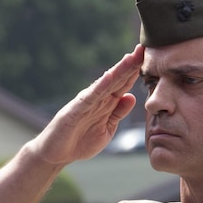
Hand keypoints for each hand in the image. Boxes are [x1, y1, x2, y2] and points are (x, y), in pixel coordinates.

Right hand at [28, 46, 141, 166]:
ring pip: (105, 84)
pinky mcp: (75, 111)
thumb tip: (132, 96)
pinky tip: (109, 76)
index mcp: (106, 104)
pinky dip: (99, 87)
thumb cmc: (79, 142)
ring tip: (130, 57)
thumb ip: (118, 113)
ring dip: (118, 70)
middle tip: (142, 48)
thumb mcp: (106, 129)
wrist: (55, 155)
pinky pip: (89, 97)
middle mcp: (97, 99)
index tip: (147, 57)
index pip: (123, 84)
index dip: (135, 71)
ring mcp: (85, 103)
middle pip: (116, 79)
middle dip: (130, 64)